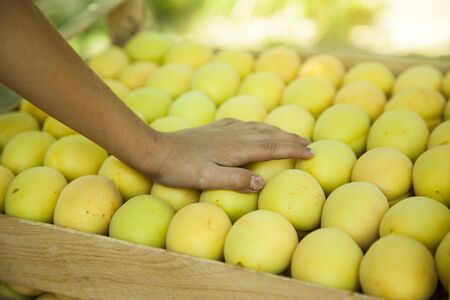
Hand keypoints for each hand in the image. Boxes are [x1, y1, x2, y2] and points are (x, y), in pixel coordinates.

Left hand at [144, 118, 313, 191]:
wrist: (156, 150)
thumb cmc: (180, 169)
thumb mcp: (206, 179)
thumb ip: (235, 179)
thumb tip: (262, 181)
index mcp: (236, 148)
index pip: (272, 147)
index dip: (293, 149)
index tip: (312, 152)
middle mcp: (234, 135)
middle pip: (269, 134)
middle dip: (290, 138)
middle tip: (308, 143)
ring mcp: (223, 130)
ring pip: (257, 127)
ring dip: (276, 131)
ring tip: (289, 134)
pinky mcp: (213, 129)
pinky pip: (241, 123)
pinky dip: (255, 125)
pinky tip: (253, 126)